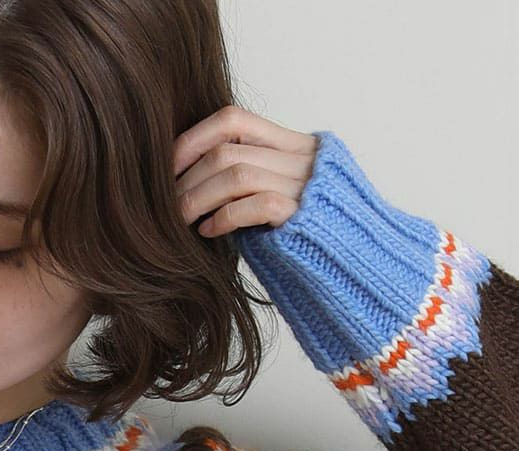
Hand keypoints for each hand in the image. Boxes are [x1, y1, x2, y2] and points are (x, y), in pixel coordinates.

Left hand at [172, 106, 319, 236]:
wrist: (352, 264)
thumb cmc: (302, 237)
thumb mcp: (277, 196)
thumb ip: (249, 177)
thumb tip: (190, 177)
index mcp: (292, 144)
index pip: (233, 120)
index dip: (193, 139)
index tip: (168, 166)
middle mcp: (301, 157)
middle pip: (227, 150)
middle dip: (187, 177)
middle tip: (166, 203)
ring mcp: (304, 184)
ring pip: (236, 174)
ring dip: (198, 198)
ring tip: (181, 219)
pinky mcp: (303, 215)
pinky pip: (255, 204)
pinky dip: (224, 217)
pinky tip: (209, 232)